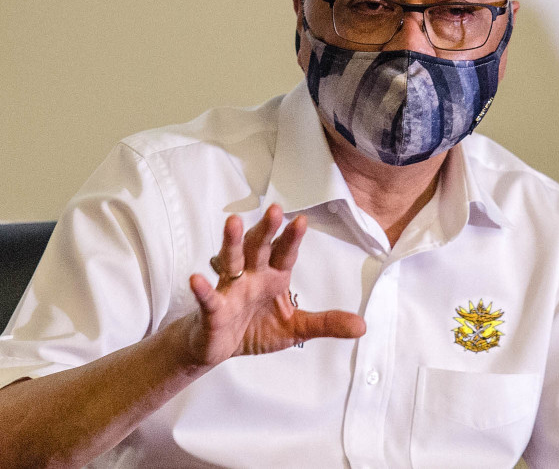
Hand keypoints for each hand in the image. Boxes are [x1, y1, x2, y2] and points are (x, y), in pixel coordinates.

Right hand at [177, 204, 365, 367]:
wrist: (217, 348)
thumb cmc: (255, 329)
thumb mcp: (295, 328)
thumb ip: (326, 323)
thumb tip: (362, 326)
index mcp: (273, 277)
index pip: (285, 254)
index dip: (292, 238)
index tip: (302, 221)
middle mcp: (252, 277)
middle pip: (258, 248)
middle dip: (266, 230)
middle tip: (275, 210)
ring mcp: (230, 290)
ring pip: (231, 261)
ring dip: (232, 242)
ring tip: (234, 222)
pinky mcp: (212, 309)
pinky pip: (208, 297)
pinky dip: (202, 289)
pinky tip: (196, 278)